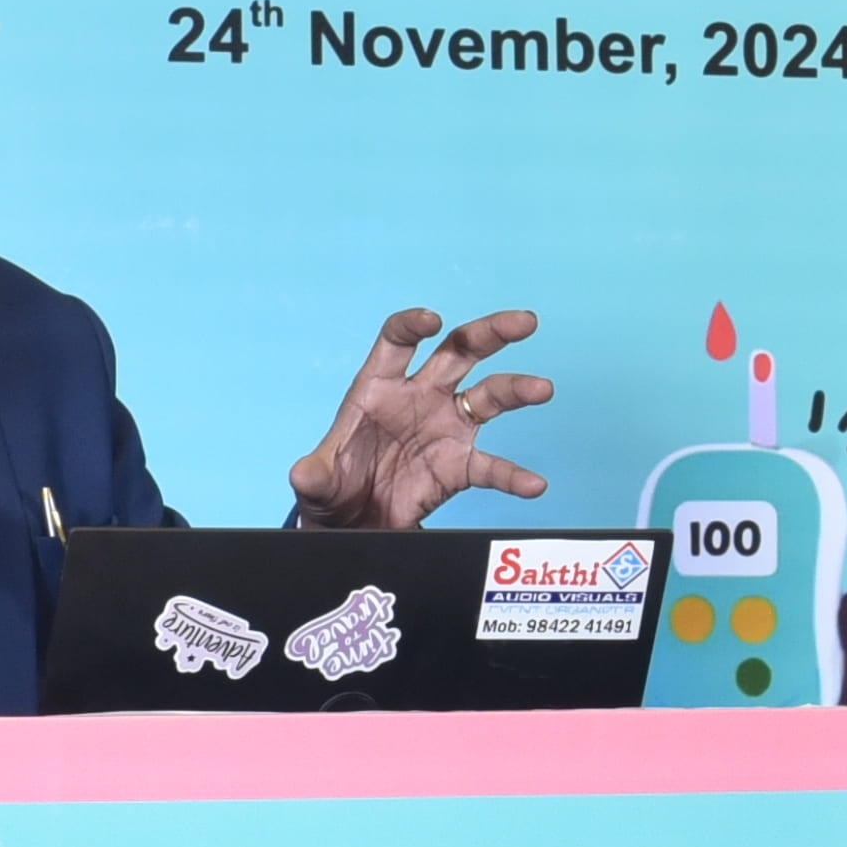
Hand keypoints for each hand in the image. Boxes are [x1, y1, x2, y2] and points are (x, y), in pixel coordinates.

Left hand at [285, 305, 548, 528]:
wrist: (355, 524)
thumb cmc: (336, 488)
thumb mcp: (318, 484)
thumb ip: (314, 478)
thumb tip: (305, 476)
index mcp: (379, 386)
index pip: (397, 341)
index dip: (413, 325)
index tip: (432, 322)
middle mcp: (419, 397)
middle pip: (459, 351)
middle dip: (491, 333)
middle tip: (523, 323)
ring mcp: (446, 427)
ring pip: (489, 395)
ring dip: (516, 389)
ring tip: (542, 389)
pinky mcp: (460, 465)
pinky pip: (492, 466)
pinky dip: (513, 475)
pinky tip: (533, 485)